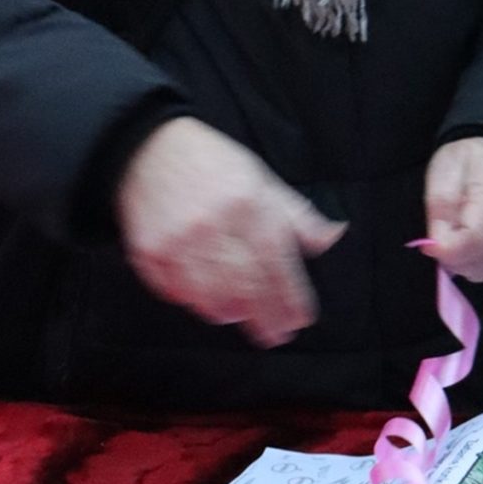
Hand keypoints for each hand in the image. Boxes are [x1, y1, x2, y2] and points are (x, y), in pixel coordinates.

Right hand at [115, 117, 343, 347]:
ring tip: (242, 318)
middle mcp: (215, 225)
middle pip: (246, 286)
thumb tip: (333, 236)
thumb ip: (297, 216)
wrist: (149, 147)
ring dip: (230, 313)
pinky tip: (204, 302)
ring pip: (209, 296)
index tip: (301, 319)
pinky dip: (191, 301)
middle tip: (277, 336)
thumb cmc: (213, 164)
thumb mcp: (263, 180)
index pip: (277, 264)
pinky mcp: (149, 250)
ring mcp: (178, 241)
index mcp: (249, 205)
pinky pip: (174, 291)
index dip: (291, 298)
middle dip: (266, 317)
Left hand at [422, 137, 482, 281]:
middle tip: (443, 233)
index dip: (447, 250)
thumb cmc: (467, 161)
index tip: (429, 244)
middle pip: (478, 262)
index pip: (475, 241)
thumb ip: (439, 209)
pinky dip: (475, 264)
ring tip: (456, 235)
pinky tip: (469, 245)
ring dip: (462, 262)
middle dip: (451, 256)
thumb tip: (435, 246)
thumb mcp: (443, 171)